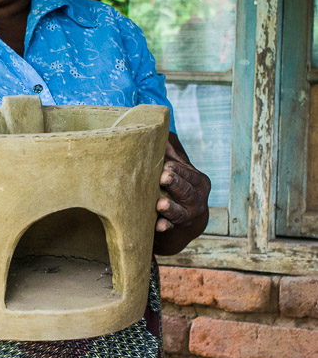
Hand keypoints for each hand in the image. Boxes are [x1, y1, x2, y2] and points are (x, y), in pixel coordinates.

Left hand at [153, 133, 210, 254]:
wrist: (186, 224)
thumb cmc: (180, 190)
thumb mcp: (181, 172)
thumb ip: (171, 154)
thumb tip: (158, 129)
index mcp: (198, 181)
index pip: (187, 172)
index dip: (176, 168)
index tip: (164, 164)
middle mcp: (197, 198)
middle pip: (186, 190)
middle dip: (175, 183)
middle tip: (163, 176)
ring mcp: (188, 215)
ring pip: (179, 211)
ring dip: (169, 207)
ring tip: (159, 204)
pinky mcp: (176, 228)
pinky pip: (171, 228)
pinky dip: (165, 226)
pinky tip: (158, 226)